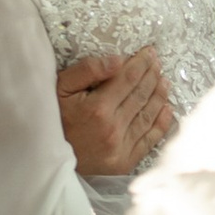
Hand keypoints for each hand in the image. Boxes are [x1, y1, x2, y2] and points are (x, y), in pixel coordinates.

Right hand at [57, 44, 172, 177]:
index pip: (128, 78)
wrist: (48, 157)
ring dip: (159, 96)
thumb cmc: (54, 118)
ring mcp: (120, 147)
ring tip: (164, 81)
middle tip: (158, 62)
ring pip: (147, 115)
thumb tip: (118, 60)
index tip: (150, 52)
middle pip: (140, 95)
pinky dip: (161, 124)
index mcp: (98, 108)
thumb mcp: (61, 88)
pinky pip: (149, 140)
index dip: (142, 62)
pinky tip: (166, 109)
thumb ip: (88, 70)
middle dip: (152, 75)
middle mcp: (113, 127)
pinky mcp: (124, 163)